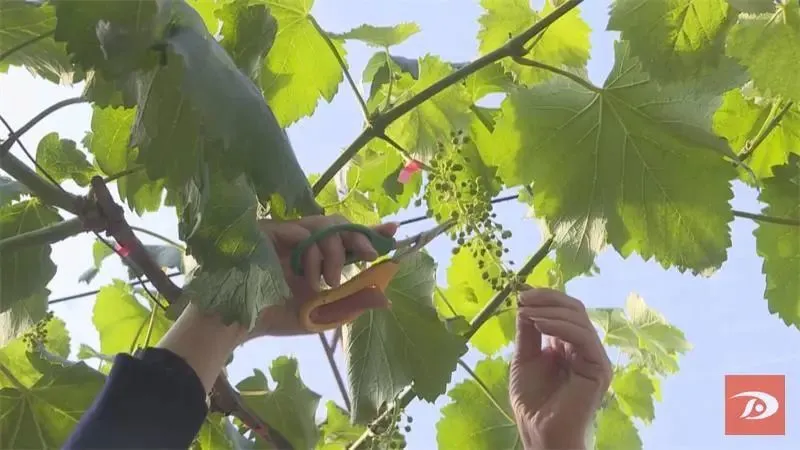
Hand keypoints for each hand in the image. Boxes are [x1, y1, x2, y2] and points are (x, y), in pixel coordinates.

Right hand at [247, 215, 397, 337]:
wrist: (241, 323)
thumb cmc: (277, 316)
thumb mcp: (324, 313)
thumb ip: (353, 304)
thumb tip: (388, 300)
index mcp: (317, 256)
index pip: (348, 236)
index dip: (371, 231)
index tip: (394, 230)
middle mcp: (304, 240)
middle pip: (339, 223)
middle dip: (360, 236)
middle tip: (370, 256)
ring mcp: (287, 233)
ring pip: (325, 224)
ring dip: (336, 253)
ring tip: (331, 281)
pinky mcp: (271, 230)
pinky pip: (303, 232)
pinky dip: (313, 255)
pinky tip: (309, 278)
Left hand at [510, 288, 611, 449]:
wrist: (540, 432)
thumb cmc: (533, 402)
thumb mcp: (524, 358)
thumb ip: (528, 333)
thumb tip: (526, 304)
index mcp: (569, 344)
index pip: (565, 311)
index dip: (545, 298)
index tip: (521, 294)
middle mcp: (584, 348)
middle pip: (574, 309)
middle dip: (547, 299)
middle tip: (523, 298)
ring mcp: (594, 357)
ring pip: (579, 319)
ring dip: (550, 311)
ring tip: (527, 313)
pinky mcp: (599, 368)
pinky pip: (583, 337)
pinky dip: (559, 326)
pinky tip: (539, 325)